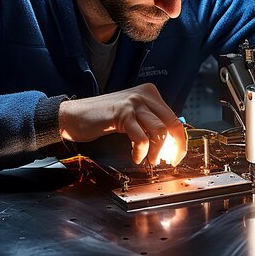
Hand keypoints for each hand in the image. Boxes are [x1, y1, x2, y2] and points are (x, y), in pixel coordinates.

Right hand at [58, 83, 186, 165]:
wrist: (75, 115)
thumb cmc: (103, 118)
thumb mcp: (132, 116)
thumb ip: (150, 123)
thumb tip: (171, 143)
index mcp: (150, 94)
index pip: (174, 118)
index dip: (179, 140)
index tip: (177, 155)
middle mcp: (144, 95)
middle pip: (172, 123)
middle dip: (175, 147)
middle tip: (170, 161)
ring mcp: (133, 103)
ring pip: (160, 131)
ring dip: (157, 151)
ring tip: (150, 160)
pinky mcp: (122, 114)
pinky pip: (141, 137)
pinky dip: (141, 151)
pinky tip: (136, 157)